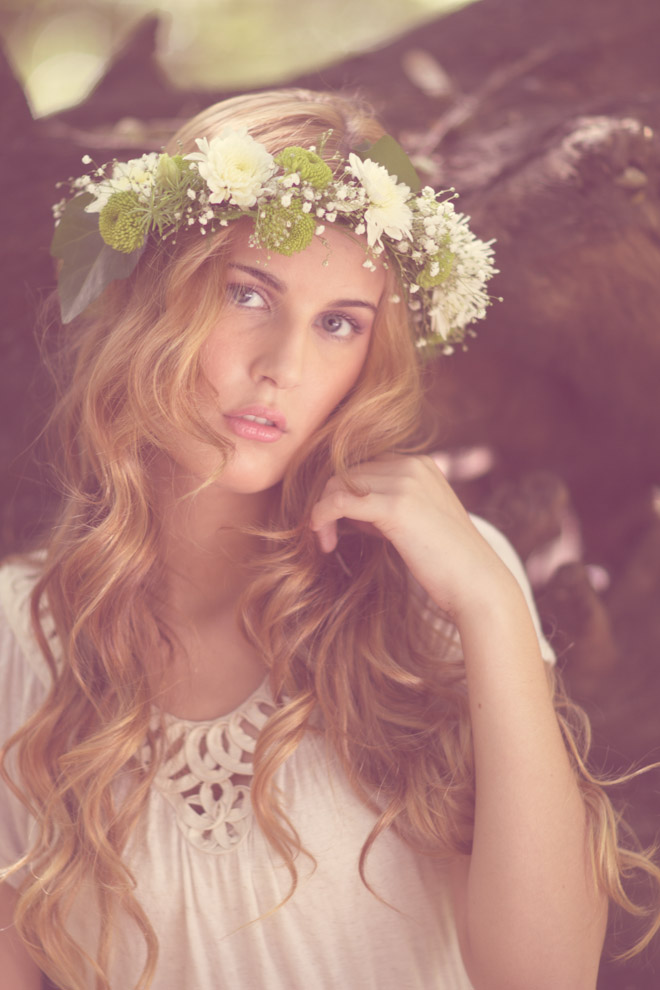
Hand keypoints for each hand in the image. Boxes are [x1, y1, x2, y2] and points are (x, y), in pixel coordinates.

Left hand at [310, 454, 516, 621]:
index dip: (344, 494)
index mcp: (420, 465)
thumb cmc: (446, 562)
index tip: (338, 525)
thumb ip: (383, 507)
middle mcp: (412, 465)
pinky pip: (339, 501)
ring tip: (326, 543)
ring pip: (338, 484)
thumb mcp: (415, 522)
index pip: (363, 467)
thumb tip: (343, 508)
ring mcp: (405, 482)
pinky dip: (322, 517)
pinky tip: (324, 541)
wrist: (477, 583)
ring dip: (323, 513)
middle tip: (327, 537)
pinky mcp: (396, 506)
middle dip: (329, 503)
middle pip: (347, 473)